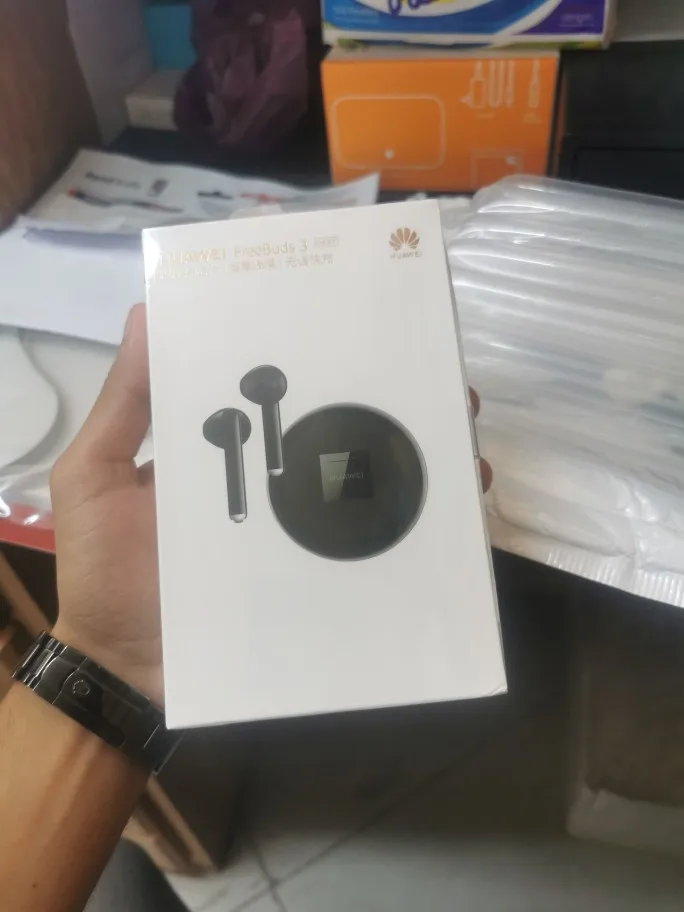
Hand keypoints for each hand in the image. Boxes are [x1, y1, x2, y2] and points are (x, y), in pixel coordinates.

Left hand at [48, 304, 490, 709]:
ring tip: (460, 435)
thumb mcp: (96, 475)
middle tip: (438, 382)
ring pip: (359, 487)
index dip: (315, 360)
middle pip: (333, 434)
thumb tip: (149, 312)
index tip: (361, 328)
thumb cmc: (104, 570)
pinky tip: (450, 511)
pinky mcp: (308, 574)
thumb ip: (125, 403)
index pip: (274, 392)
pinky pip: (362, 547)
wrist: (124, 670)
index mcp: (221, 449)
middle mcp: (267, 482)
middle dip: (388, 405)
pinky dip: (407, 530)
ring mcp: (292, 530)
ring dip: (411, 460)